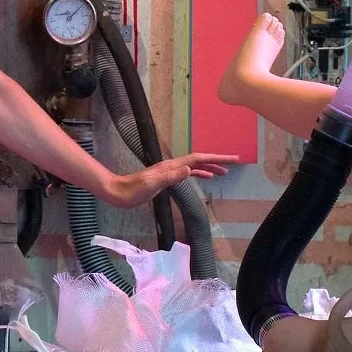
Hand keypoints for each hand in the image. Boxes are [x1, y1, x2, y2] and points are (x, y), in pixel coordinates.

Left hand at [109, 151, 236, 207]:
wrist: (118, 192)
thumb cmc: (133, 190)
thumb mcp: (152, 184)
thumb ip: (170, 177)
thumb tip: (189, 169)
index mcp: (171, 167)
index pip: (198, 159)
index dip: (215, 159)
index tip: (231, 160)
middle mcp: (171, 166)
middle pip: (199, 160)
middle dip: (217, 161)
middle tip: (234, 163)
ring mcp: (168, 172)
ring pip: (194, 167)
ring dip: (209, 168)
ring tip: (224, 172)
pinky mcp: (165, 179)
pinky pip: (187, 173)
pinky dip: (198, 174)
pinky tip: (204, 178)